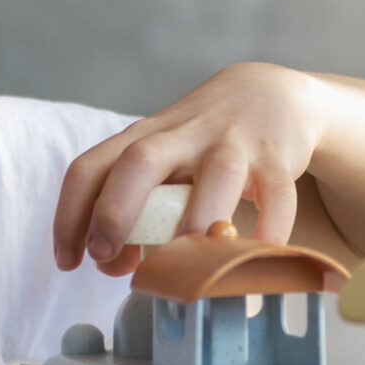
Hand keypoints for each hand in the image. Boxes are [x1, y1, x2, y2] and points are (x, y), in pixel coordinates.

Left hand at [54, 65, 364, 274]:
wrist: (293, 97)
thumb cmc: (223, 146)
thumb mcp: (178, 160)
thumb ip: (145, 200)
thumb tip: (91, 262)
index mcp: (152, 136)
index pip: (93, 165)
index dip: (75, 212)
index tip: (71, 261)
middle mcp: (187, 131)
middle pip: (136, 162)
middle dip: (122, 214)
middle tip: (116, 262)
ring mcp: (238, 136)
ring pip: (214, 180)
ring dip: (202, 225)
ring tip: (195, 266)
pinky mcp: (288, 147)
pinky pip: (278, 193)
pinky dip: (272, 230)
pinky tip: (266, 262)